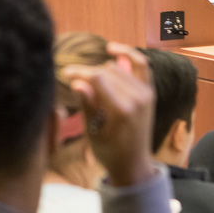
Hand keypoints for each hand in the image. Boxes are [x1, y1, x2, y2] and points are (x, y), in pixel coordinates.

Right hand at [63, 42, 154, 186]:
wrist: (133, 163)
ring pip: (117, 68)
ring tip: (88, 79)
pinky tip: (112, 49)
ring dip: (101, 70)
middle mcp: (137, 98)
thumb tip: (77, 83)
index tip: (64, 73)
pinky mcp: (149, 92)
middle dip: (88, 73)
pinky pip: (142, 65)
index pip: (97, 78)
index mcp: (122, 110)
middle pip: (106, 71)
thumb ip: (87, 105)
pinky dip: (129, 54)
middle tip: (73, 80)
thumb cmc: (108, 151)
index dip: (79, 72)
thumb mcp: (92, 132)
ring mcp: (146, 94)